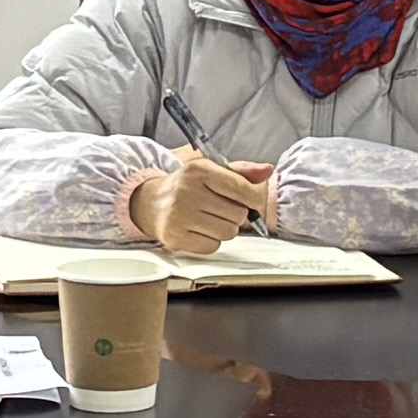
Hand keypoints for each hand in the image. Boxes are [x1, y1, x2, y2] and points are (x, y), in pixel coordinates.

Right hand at [124, 147, 270, 256]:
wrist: (150, 202)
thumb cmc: (187, 186)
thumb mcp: (211, 170)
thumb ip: (241, 171)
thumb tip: (267, 170)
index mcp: (199, 170)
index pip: (240, 188)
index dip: (253, 198)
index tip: (251, 201)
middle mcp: (187, 191)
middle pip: (238, 214)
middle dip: (236, 214)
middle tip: (221, 209)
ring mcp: (179, 216)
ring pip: (228, 233)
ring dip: (224, 229)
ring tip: (210, 219)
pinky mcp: (175, 237)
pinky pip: (212, 246)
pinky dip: (211, 241)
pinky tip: (200, 230)